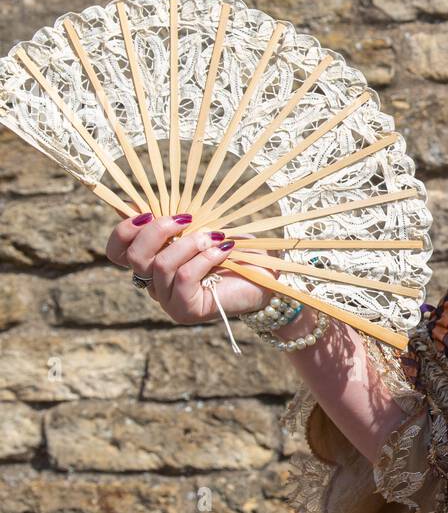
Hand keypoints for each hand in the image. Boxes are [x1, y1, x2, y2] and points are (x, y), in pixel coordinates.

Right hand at [105, 210, 277, 323]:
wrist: (265, 275)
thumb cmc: (230, 248)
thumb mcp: (197, 227)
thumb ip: (168, 220)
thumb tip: (134, 202)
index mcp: (151, 263)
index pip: (117, 252)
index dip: (124, 230)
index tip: (149, 212)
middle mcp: (154, 284)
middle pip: (133, 256)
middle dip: (157, 230)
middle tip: (187, 218)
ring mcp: (168, 300)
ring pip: (161, 265)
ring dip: (189, 243)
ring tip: (215, 237)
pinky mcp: (185, 310)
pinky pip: (183, 277)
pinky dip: (204, 257)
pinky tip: (223, 251)